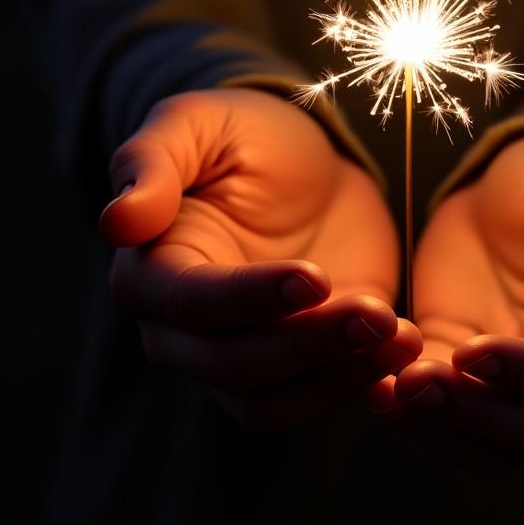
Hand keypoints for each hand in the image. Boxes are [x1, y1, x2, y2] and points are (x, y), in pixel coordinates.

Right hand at [99, 88, 420, 430]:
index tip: (313, 278)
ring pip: (273, 400)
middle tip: (376, 315)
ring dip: (338, 375)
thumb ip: (152, 162)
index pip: (190, 305)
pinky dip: (359, 383)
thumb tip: (117, 221)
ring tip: (400, 335)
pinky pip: (317, 398)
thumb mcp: (197, 124)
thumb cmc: (243, 135)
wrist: (307, 162)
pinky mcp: (299, 365)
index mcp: (152, 272)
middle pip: (234, 366)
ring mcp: (241, 356)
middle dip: (306, 346)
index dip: (249, 299)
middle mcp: (185, 331)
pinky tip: (407, 350)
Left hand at [367, 128, 523, 464]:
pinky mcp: (469, 370)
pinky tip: (374, 387)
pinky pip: (449, 418)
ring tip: (388, 392)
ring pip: (496, 442)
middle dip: (480, 414)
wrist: (512, 179)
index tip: (474, 351)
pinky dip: (414, 414)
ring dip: (443, 429)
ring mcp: (523, 379)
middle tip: (416, 382)